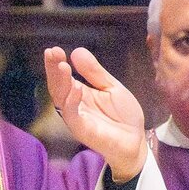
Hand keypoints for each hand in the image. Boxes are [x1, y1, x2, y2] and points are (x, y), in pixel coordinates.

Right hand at [43, 47, 147, 181]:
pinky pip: (73, 117)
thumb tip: (77, 51)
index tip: (53, 50)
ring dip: (60, 83)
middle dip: (54, 69)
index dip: (56, 64)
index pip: (63, 77)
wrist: (136, 140)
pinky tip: (76, 90)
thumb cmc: (123, 115)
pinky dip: (72, 103)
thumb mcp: (111, 87)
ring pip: (62, 100)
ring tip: (62, 66)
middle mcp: (73, 105)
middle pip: (58, 86)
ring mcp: (76, 118)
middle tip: (52, 53)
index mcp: (79, 93)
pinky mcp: (83, 131)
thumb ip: (95, 72)